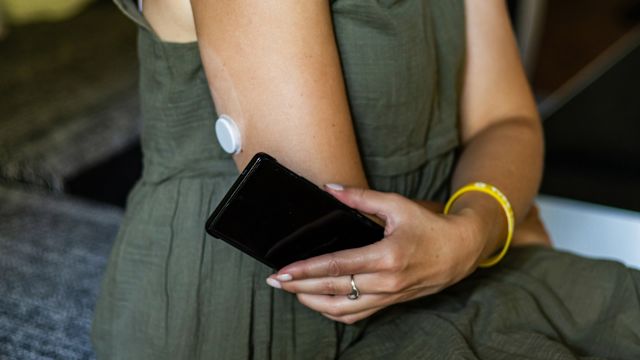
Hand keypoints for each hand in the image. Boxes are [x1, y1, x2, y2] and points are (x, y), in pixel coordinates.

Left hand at [265, 185, 489, 323]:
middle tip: (276, 282)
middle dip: (300, 286)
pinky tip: (319, 303)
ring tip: (292, 292)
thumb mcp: (397, 205)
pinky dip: (334, 312)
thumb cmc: (430, 227)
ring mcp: (388, 296)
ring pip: (343, 309)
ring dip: (313, 302)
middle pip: (334, 290)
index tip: (283, 271)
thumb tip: (330, 189)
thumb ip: (361, 198)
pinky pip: (357, 315)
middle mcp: (386, 281)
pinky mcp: (390, 302)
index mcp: (386, 256)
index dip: (306, 269)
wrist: (460, 252)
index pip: (337, 266)